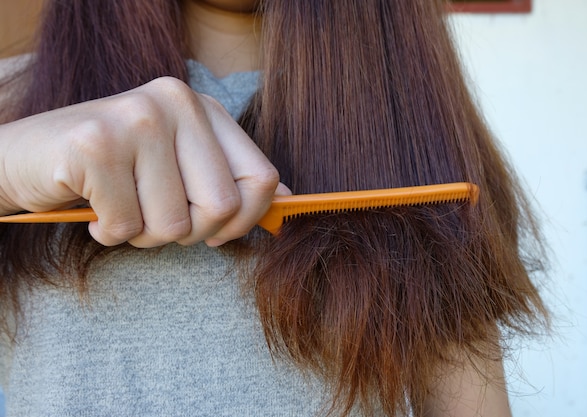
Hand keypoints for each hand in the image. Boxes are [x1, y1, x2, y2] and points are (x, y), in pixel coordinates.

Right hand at [0, 77, 285, 246]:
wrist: (27, 158)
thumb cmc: (112, 170)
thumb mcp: (180, 165)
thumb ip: (231, 178)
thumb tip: (290, 201)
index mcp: (204, 107)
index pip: (262, 178)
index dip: (245, 219)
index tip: (216, 231)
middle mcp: (175, 102)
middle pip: (221, 207)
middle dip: (188, 233)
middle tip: (153, 218)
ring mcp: (135, 119)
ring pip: (173, 225)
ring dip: (143, 234)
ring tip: (119, 207)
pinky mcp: (94, 145)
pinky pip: (126, 227)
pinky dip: (108, 232)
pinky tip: (92, 207)